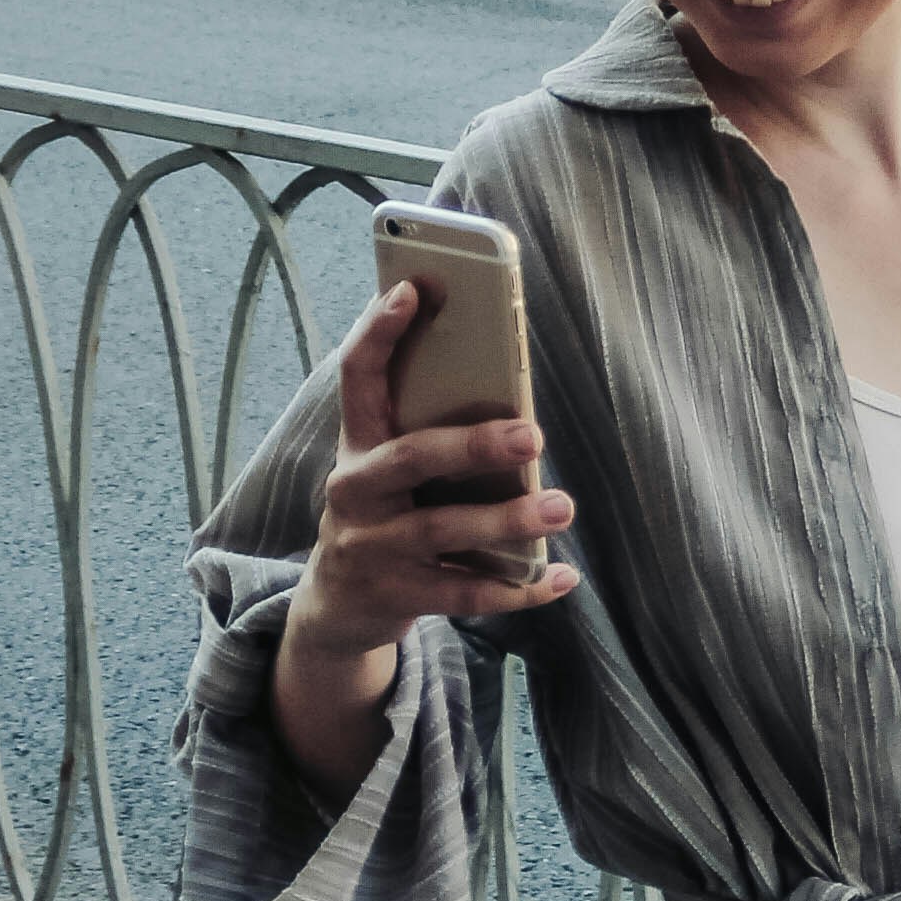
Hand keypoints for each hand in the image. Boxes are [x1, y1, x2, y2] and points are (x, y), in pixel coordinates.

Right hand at [272, 282, 572, 804]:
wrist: (338, 611)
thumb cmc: (384, 519)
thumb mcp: (389, 474)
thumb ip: (428, 434)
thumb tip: (511, 399)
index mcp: (357, 447)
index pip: (358, 377)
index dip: (378, 332)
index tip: (412, 289)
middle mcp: (354, 492)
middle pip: (411, 458)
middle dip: (472, 446)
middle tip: (531, 435)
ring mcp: (370, 549)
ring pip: (441, 530)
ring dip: (506, 520)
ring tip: (561, 507)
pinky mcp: (394, 598)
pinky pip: (464, 593)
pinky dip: (519, 587)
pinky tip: (562, 576)